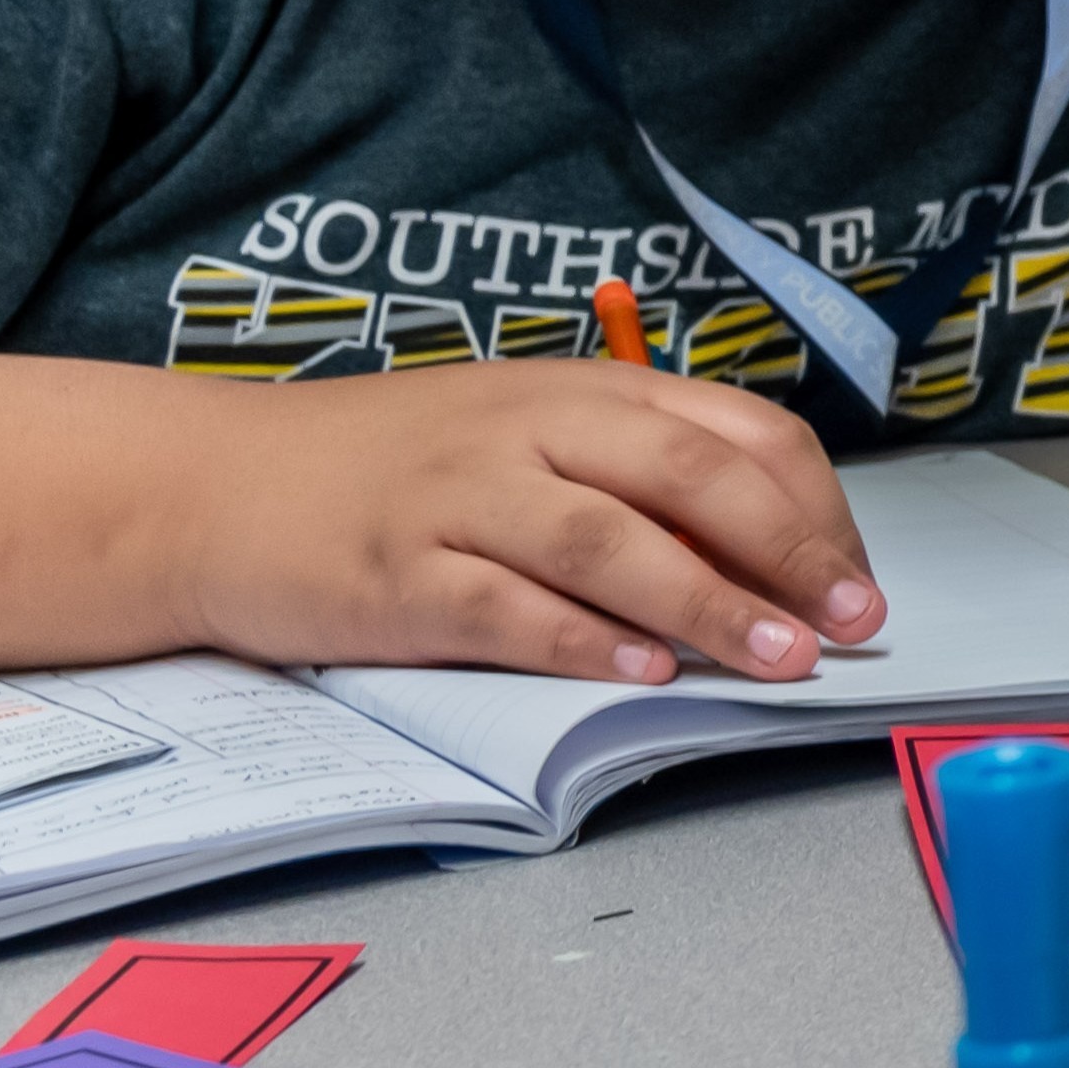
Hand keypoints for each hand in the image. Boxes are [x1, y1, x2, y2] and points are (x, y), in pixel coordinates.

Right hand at [145, 359, 886, 688]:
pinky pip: (502, 609)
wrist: (211, 486)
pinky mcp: (394, 575)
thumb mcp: (526, 436)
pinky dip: (578, 642)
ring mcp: (457, 499)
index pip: (738, 434)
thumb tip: (773, 554)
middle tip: (852, 623)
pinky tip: (638, 674)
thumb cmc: (391, 467)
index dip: (813, 509)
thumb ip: (636, 476)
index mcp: (581, 392)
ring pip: (608, 542)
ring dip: (705, 604)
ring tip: (776, 658)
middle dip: (789, 552)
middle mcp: (527, 431)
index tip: (857, 581)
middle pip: (690, 477)